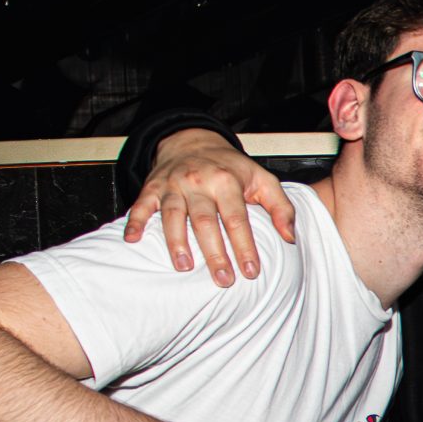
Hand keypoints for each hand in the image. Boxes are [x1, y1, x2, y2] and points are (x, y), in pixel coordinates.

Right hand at [121, 129, 295, 286]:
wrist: (194, 141)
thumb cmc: (231, 167)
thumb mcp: (263, 179)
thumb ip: (281, 207)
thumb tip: (290, 237)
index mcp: (227, 181)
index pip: (237, 217)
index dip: (244, 245)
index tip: (251, 271)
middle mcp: (199, 182)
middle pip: (205, 220)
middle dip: (214, 252)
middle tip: (222, 280)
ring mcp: (173, 185)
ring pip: (173, 214)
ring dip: (176, 242)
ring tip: (184, 267)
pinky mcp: (153, 187)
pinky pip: (142, 204)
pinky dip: (135, 221)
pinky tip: (132, 239)